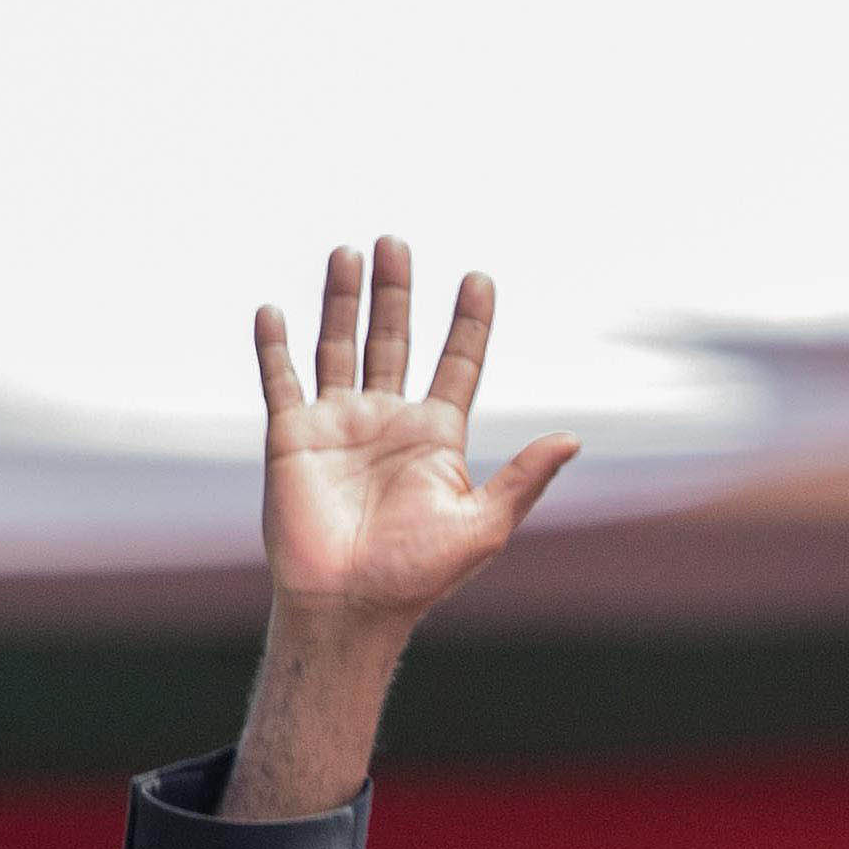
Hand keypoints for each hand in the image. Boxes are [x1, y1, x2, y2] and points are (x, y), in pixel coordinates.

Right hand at [252, 238, 574, 633]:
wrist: (349, 606)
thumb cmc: (417, 575)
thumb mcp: (484, 525)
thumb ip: (524, 479)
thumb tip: (573, 438)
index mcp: (435, 437)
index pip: (457, 363)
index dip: (469, 322)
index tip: (479, 279)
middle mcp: (388, 421)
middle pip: (394, 339)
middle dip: (396, 292)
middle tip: (396, 242)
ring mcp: (338, 425)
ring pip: (340, 346)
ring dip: (343, 301)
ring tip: (349, 253)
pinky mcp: (293, 437)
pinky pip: (281, 381)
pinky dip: (274, 347)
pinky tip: (274, 310)